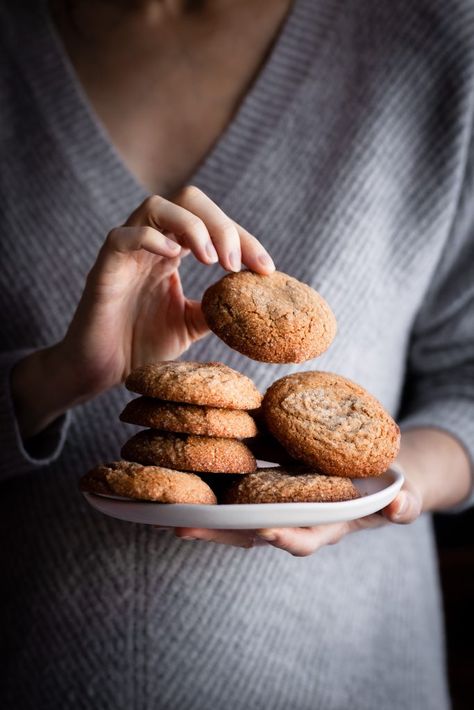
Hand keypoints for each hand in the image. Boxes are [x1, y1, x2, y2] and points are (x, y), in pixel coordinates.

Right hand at [11, 186, 274, 436]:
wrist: (101, 372)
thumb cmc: (141, 347)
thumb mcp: (190, 325)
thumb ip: (216, 307)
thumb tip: (251, 300)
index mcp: (173, 252)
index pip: (213, 226)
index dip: (245, 240)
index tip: (267, 270)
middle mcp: (151, 243)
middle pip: (189, 201)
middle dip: (221, 225)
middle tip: (237, 263)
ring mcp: (127, 251)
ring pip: (157, 205)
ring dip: (192, 227)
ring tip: (212, 260)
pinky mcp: (104, 266)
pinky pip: (124, 235)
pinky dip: (152, 239)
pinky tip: (175, 259)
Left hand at [174, 471, 422, 555]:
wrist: (379, 472)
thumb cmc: (391, 488)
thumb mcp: (402, 495)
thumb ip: (402, 504)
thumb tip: (400, 506)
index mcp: (326, 524)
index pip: (303, 537)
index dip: (285, 536)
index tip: (266, 532)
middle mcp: (296, 515)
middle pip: (253, 528)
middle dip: (219, 530)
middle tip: (181, 525)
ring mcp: (280, 497)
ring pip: (238, 505)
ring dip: (205, 505)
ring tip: (166, 500)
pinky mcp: (271, 475)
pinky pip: (240, 477)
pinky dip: (215, 474)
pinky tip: (187, 460)